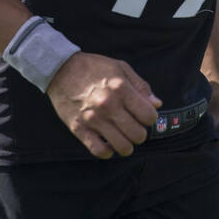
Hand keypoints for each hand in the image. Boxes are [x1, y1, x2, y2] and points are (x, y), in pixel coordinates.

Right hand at [46, 52, 161, 158]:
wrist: (61, 69)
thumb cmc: (93, 67)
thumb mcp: (121, 68)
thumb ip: (141, 86)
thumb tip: (157, 104)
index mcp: (121, 88)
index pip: (149, 116)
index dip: (150, 117)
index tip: (144, 115)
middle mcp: (109, 105)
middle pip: (138, 135)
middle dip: (140, 133)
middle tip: (133, 127)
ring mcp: (93, 119)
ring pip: (122, 147)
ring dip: (127, 145)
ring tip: (123, 137)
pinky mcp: (79, 129)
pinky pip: (99, 151)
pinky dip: (108, 151)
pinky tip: (108, 143)